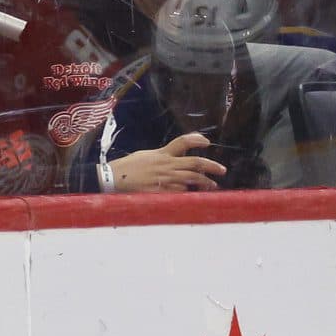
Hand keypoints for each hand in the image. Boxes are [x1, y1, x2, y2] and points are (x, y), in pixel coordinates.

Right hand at [109, 133, 224, 191]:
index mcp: (163, 154)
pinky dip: (189, 193)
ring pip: (192, 179)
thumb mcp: (147, 155)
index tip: (207, 142)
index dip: (196, 140)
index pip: (182, 142)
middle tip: (222, 170)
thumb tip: (178, 157)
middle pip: (195, 163)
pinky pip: (182, 192)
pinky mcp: (163, 191)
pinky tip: (193, 195)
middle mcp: (167, 165)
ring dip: (205, 183)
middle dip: (212, 166)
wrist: (113, 179)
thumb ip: (164, 156)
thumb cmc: (129, 167)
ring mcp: (166, 178)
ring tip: (212, 185)